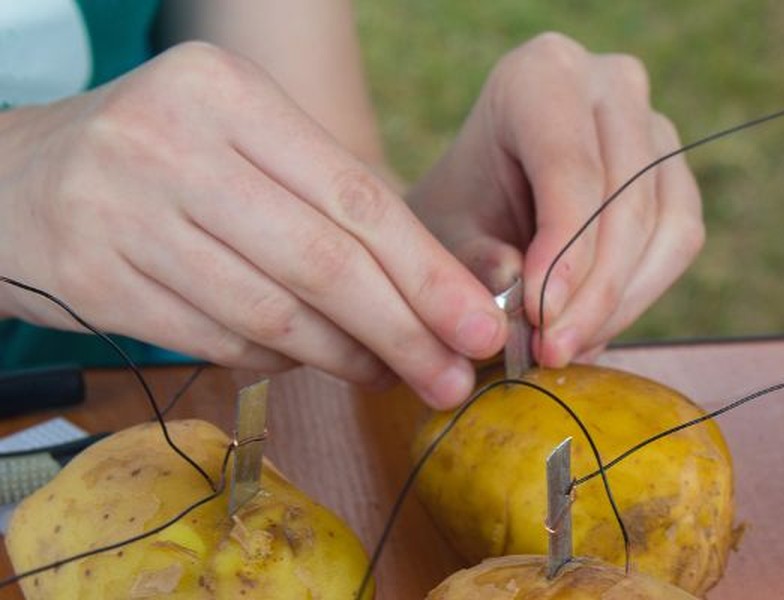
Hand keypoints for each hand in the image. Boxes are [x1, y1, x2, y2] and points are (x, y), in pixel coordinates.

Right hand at [0, 42, 505, 407]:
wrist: (18, 178)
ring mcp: (121, 212)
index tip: (478, 325)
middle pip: (322, 261)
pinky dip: (277, 360)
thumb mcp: (244, 138)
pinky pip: (217, 338)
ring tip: (393, 375)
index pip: (355, 198)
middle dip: (404, 329)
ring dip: (346, 357)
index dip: (427, 274)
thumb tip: (437, 294)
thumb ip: (328, 199)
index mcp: (229, 95)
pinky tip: (312, 363)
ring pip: (271, 311)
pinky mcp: (92, 278)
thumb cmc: (167, 157)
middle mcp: (170, 143)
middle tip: (454, 377)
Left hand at [407, 33, 703, 366]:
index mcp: (542, 73)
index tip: (542, 319)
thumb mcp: (443, 232)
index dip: (564, 250)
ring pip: (665, 223)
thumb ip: (473, 260)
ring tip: (569, 348)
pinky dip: (642, 292)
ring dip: (620, 299)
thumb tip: (520, 291)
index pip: (569, 166)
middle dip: (592, 288)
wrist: (484, 195)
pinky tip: (596, 328)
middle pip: (624, 197)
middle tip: (554, 351)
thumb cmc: (461, 207)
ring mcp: (654, 124)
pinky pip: (682, 239)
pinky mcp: (676, 170)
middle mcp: (610, 83)